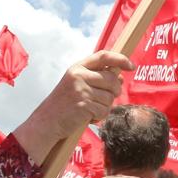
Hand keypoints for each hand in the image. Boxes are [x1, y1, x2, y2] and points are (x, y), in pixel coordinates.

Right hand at [13, 51, 132, 162]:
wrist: (47, 121)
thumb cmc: (64, 103)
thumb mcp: (77, 83)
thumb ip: (97, 77)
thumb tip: (120, 75)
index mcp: (78, 67)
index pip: (104, 56)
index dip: (120, 59)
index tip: (131, 66)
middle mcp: (79, 76)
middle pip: (112, 78)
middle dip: (115, 90)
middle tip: (106, 98)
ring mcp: (81, 90)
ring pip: (110, 97)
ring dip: (105, 106)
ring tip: (91, 108)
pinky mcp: (83, 105)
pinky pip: (104, 111)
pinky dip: (99, 117)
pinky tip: (88, 117)